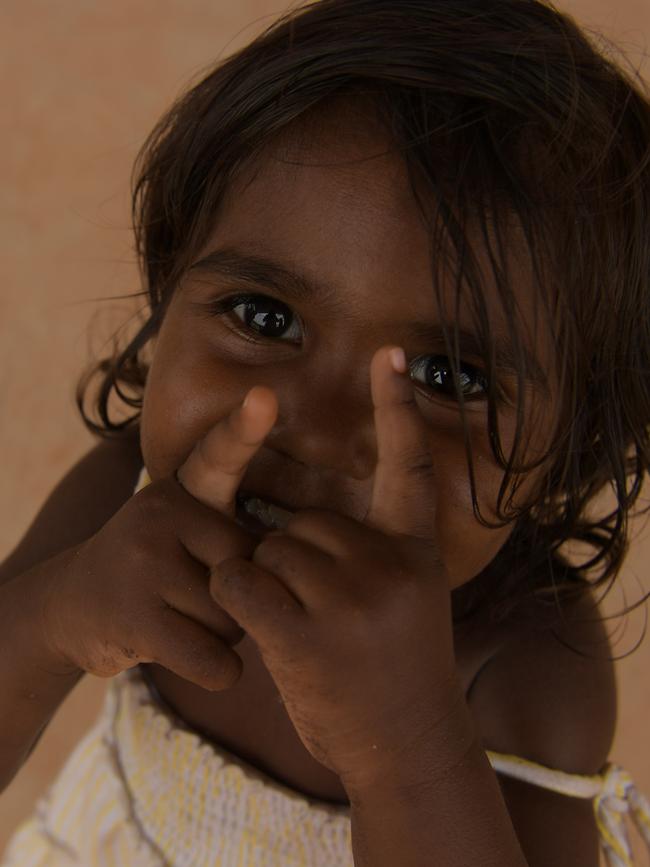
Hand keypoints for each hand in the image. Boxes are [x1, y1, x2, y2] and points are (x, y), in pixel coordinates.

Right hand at [40, 390, 277, 691]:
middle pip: (251, 571)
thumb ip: (231, 530)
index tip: (265, 398)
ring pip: (235, 619)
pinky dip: (217, 670)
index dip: (243, 429)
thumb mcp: (185, 530)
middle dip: (240, 599)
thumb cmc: (156, 570)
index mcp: (184, 490)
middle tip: (193, 594)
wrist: (69, 606)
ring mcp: (145, 562)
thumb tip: (298, 560)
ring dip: (221, 635)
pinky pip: (215, 658)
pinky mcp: (135, 615)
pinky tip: (184, 653)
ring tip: (177, 616)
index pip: (219, 457)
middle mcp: (162, 514)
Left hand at [209, 346, 463, 792]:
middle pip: (303, 523)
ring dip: (265, 587)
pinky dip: (237, 600)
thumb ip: (371, 557)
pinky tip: (267, 633)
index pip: (408, 467)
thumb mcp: (407, 603)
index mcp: (415, 553)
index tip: (390, 354)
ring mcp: (350, 598)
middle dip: (293, 562)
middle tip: (324, 618)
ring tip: (304, 633)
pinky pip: (240, 581)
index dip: (398, 409)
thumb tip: (299, 525)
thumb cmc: (396, 673)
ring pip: (267, 551)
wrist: (408, 747)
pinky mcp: (306, 632)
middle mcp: (389, 565)